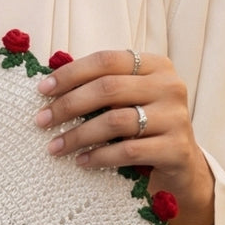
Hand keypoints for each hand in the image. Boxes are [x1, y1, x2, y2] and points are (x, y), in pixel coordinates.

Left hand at [35, 48, 213, 224]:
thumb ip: (100, 86)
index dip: (71, 73)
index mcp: (156, 65)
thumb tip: (48, 85)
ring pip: (115, 121)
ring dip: (78, 135)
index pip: (106, 60)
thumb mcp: (128, 98)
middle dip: (69, 105)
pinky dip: (100, 156)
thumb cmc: (143, 125)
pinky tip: (82, 161)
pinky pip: (128, 151)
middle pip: (108, 88)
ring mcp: (176, 117)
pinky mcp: (176, 149)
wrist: (181, 163)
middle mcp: (170, 86)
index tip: (42, 90)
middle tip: (42, 120)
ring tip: (55, 147)